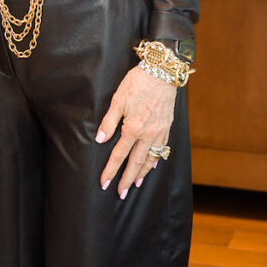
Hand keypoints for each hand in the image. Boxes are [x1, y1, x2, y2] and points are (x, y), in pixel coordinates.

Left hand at [95, 65, 176, 198]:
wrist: (162, 73)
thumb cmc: (138, 83)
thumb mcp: (118, 99)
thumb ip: (109, 121)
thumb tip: (100, 139)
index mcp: (133, 128)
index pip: (119, 155)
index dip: (111, 170)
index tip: (105, 183)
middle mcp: (147, 134)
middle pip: (135, 163)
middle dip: (126, 179)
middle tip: (121, 194)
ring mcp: (159, 132)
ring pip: (150, 159)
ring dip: (142, 174)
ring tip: (135, 185)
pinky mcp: (167, 128)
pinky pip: (161, 150)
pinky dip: (156, 161)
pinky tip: (152, 165)